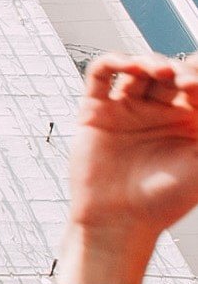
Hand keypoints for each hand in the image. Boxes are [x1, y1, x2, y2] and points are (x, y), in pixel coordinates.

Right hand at [60, 54, 197, 283]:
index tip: (196, 90)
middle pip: (170, 72)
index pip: (196, 85)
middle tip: (182, 82)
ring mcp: (126, 109)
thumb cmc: (167, 200)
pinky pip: (99, 76)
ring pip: (137, 68)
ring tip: (157, 72)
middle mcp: (158, 111)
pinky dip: (111, 62)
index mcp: (188, 121)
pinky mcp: (96, 111)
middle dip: (178, 70)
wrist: (121, 221)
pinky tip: (124, 64)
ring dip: (148, 62)